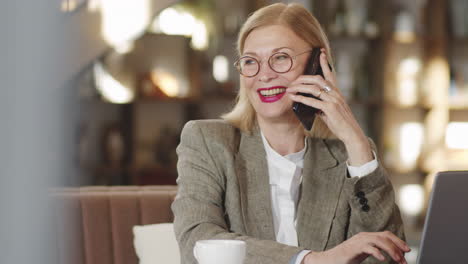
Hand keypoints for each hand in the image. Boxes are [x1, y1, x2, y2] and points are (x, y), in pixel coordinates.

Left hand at [287, 48, 371, 164]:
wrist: (351, 133)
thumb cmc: (340, 123)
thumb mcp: (330, 110)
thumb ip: (321, 104)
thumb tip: (308, 102)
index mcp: (337, 92)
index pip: (330, 74)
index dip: (325, 63)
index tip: (320, 53)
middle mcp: (336, 93)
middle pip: (317, 79)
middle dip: (303, 78)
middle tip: (292, 81)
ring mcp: (333, 100)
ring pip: (313, 88)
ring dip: (299, 87)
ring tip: (289, 89)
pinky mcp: (330, 108)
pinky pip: (312, 101)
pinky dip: (301, 98)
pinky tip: (294, 97)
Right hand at [303, 231, 409, 263]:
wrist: (328, 260)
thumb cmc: (346, 258)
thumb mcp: (362, 253)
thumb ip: (374, 250)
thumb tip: (391, 255)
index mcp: (366, 237)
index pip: (386, 234)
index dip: (398, 241)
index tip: (407, 251)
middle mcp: (363, 236)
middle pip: (385, 236)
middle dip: (397, 246)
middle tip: (404, 258)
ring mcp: (358, 241)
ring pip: (378, 240)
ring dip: (391, 250)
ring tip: (397, 259)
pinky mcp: (353, 249)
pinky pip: (367, 247)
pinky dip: (377, 252)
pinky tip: (382, 259)